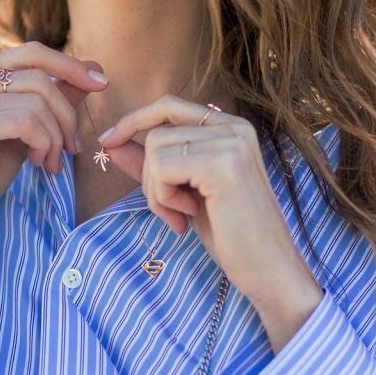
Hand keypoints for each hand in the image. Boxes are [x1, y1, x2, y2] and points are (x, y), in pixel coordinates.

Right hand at [0, 42, 108, 255]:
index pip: (31, 54)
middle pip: (38, 78)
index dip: (69, 66)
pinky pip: (25, 122)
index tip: (101, 83)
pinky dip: (44, 143)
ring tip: (51, 162)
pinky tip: (38, 163)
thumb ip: (53, 98)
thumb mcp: (24, 130)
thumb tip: (94, 69)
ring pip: (35, 102)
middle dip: (66, 115)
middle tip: (72, 148)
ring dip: (56, 137)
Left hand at [97, 94, 323, 351]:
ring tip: (181, 216)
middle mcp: (235, 127)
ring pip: (155, 150)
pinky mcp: (223, 164)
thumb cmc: (230, 234)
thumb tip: (112, 143)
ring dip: (156, 192)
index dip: (134, 120)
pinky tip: (186, 218)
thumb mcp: (183, 192)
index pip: (169, 106)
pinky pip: (161, 168)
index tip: (107, 142)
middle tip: (170, 211)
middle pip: (156, 132)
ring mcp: (231, 143)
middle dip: (149, 176)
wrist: (267, 269)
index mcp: (230, 128)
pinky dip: (162, 198)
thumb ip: (152, 164)